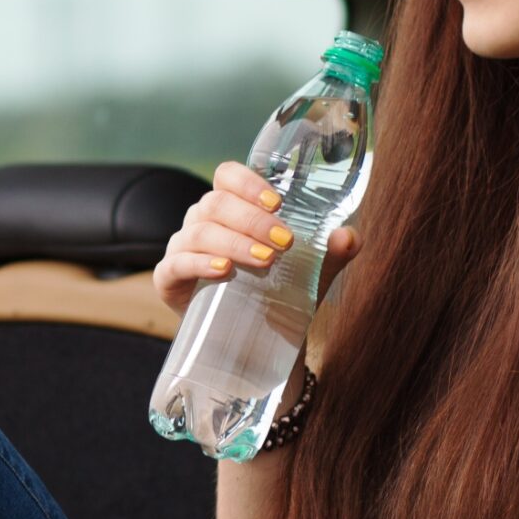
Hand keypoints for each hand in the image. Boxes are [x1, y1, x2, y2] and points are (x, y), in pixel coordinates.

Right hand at [153, 160, 365, 317]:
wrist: (250, 343)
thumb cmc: (274, 294)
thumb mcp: (308, 273)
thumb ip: (330, 254)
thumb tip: (349, 236)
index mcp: (229, 208)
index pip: (227, 176)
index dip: (248, 183)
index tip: (278, 204)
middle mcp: (201, 221)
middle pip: (216, 203)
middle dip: (252, 220)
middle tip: (284, 242)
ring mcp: (181, 249)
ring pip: (199, 230)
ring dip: (234, 242)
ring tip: (264, 260)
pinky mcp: (168, 279)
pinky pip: (176, 263)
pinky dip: (199, 263)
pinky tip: (223, 270)